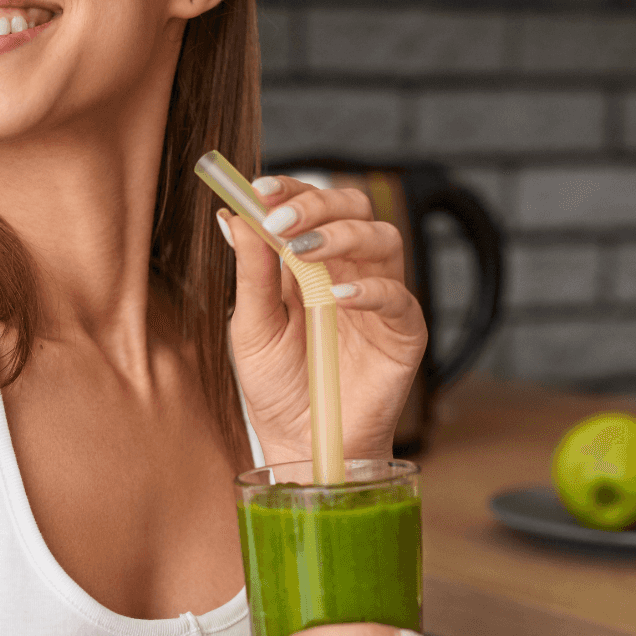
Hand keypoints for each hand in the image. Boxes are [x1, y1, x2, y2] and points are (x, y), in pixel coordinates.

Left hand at [218, 175, 426, 462]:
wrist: (302, 446)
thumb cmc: (277, 388)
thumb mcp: (252, 328)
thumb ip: (250, 273)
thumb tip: (231, 215)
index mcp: (312, 263)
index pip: (311, 206)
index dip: (290, 189)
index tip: (259, 189)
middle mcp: (351, 271)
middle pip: (354, 209)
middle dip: (316, 205)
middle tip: (280, 221)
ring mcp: (381, 300)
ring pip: (384, 239)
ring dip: (341, 236)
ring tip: (303, 252)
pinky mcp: (404, 333)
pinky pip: (400, 298)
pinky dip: (372, 290)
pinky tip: (339, 296)